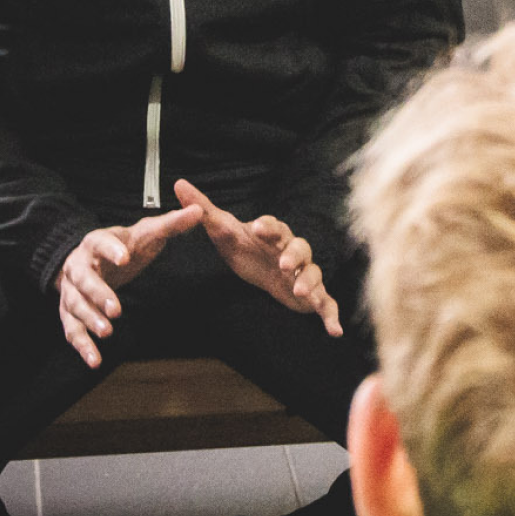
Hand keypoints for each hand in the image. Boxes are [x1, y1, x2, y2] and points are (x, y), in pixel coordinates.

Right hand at [56, 205, 200, 367]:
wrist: (90, 260)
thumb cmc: (123, 246)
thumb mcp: (145, 234)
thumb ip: (171, 224)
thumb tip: (198, 212)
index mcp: (95, 243)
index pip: (100, 243)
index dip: (111, 249)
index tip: (125, 257)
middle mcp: (78, 267)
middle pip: (84, 280)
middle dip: (98, 294)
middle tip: (116, 309)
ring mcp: (71, 291)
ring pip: (75, 306)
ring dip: (89, 320)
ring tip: (107, 332)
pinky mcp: (70, 313)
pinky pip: (72, 330)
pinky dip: (82, 346)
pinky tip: (95, 361)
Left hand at [172, 180, 343, 336]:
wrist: (263, 270)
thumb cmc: (246, 248)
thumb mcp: (222, 231)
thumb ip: (203, 209)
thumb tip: (179, 184)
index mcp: (274, 235)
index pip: (274, 227)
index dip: (268, 227)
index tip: (258, 228)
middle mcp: (293, 252)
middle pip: (300, 248)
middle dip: (293, 255)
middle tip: (282, 264)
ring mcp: (305, 273)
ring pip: (314, 274)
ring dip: (309, 282)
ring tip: (299, 291)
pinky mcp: (312, 296)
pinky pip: (327, 303)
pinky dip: (332, 316)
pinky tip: (335, 331)